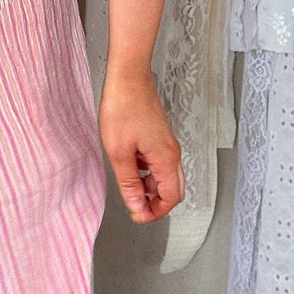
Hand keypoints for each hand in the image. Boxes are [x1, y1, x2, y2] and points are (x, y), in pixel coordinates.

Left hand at [98, 67, 183, 222]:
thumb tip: (137, 206)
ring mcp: (167, 144)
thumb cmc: (123, 108)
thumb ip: (130, 183)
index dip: (156, 212)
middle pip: (173, 190)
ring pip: (166, 177)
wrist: (128, 78)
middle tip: (135, 207)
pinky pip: (160, 163)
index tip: (137, 215)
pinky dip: (148, 173)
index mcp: (165, 159)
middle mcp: (172, 153)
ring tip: (129, 187)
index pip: (171, 198)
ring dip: (151, 188)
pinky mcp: (160, 137)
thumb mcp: (119, 152)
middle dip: (156, 203)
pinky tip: (130, 166)